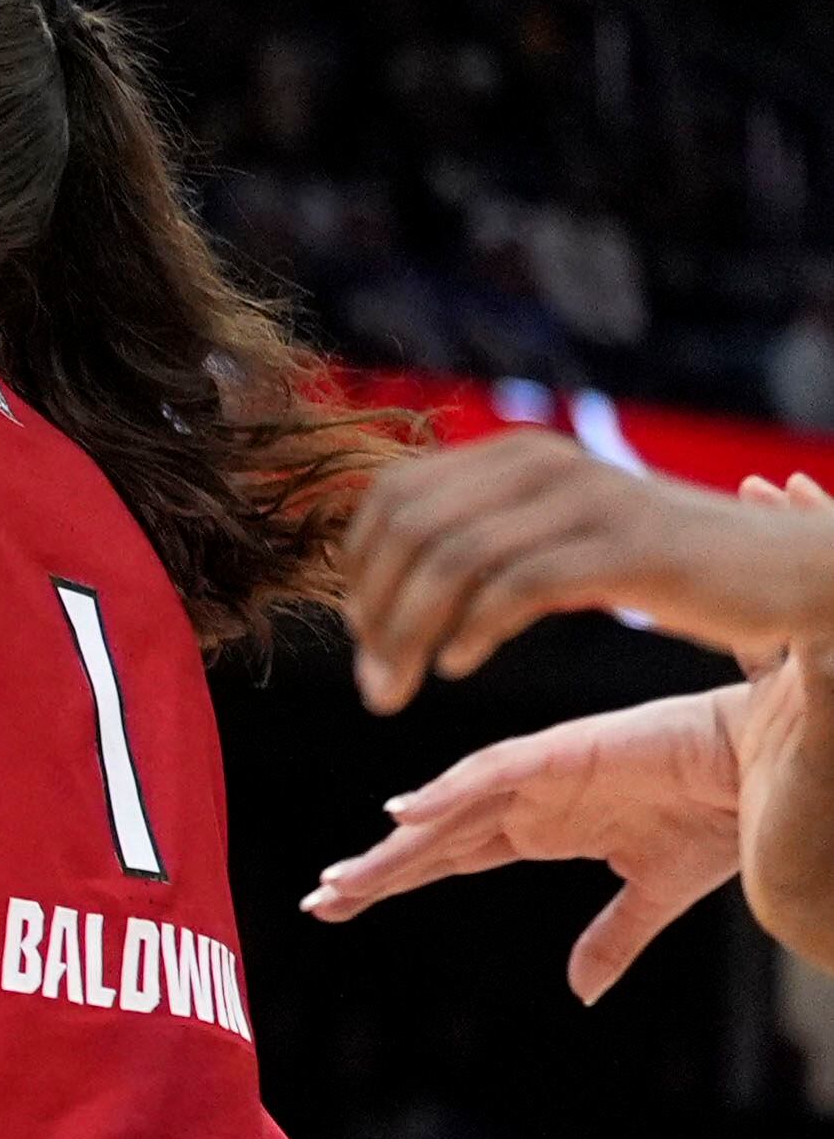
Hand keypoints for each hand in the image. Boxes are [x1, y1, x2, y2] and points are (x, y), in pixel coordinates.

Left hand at [302, 685, 745, 1001]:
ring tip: (345, 878)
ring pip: (447, 811)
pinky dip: (448, 791)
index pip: (446, 859)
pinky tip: (406, 813)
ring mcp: (538, 774)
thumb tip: (579, 992)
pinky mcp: (563, 752)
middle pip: (431, 841)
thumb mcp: (654, 895)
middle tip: (318, 899)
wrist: (763, 766)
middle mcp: (523, 802)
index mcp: (537, 830)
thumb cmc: (714, 813)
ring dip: (397, 845)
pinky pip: (493, 771)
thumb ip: (611, 939)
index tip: (338, 904)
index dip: (394, 880)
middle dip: (376, 871)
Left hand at [340, 432, 833, 707]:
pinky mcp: (626, 548)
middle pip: (412, 527)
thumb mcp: (558, 536)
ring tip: (397, 686)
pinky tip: (458, 665)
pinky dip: (474, 629)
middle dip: (375, 609)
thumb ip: (485, 542)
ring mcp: (585, 500)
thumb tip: (384, 592)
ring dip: (410, 632)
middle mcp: (541, 462)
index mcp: (515, 452)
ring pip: (456, 558)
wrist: (781, 568)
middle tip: (371, 679)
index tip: (358, 627)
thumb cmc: (660, 564)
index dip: (359, 563)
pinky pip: (521, 584)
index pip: (394, 493)